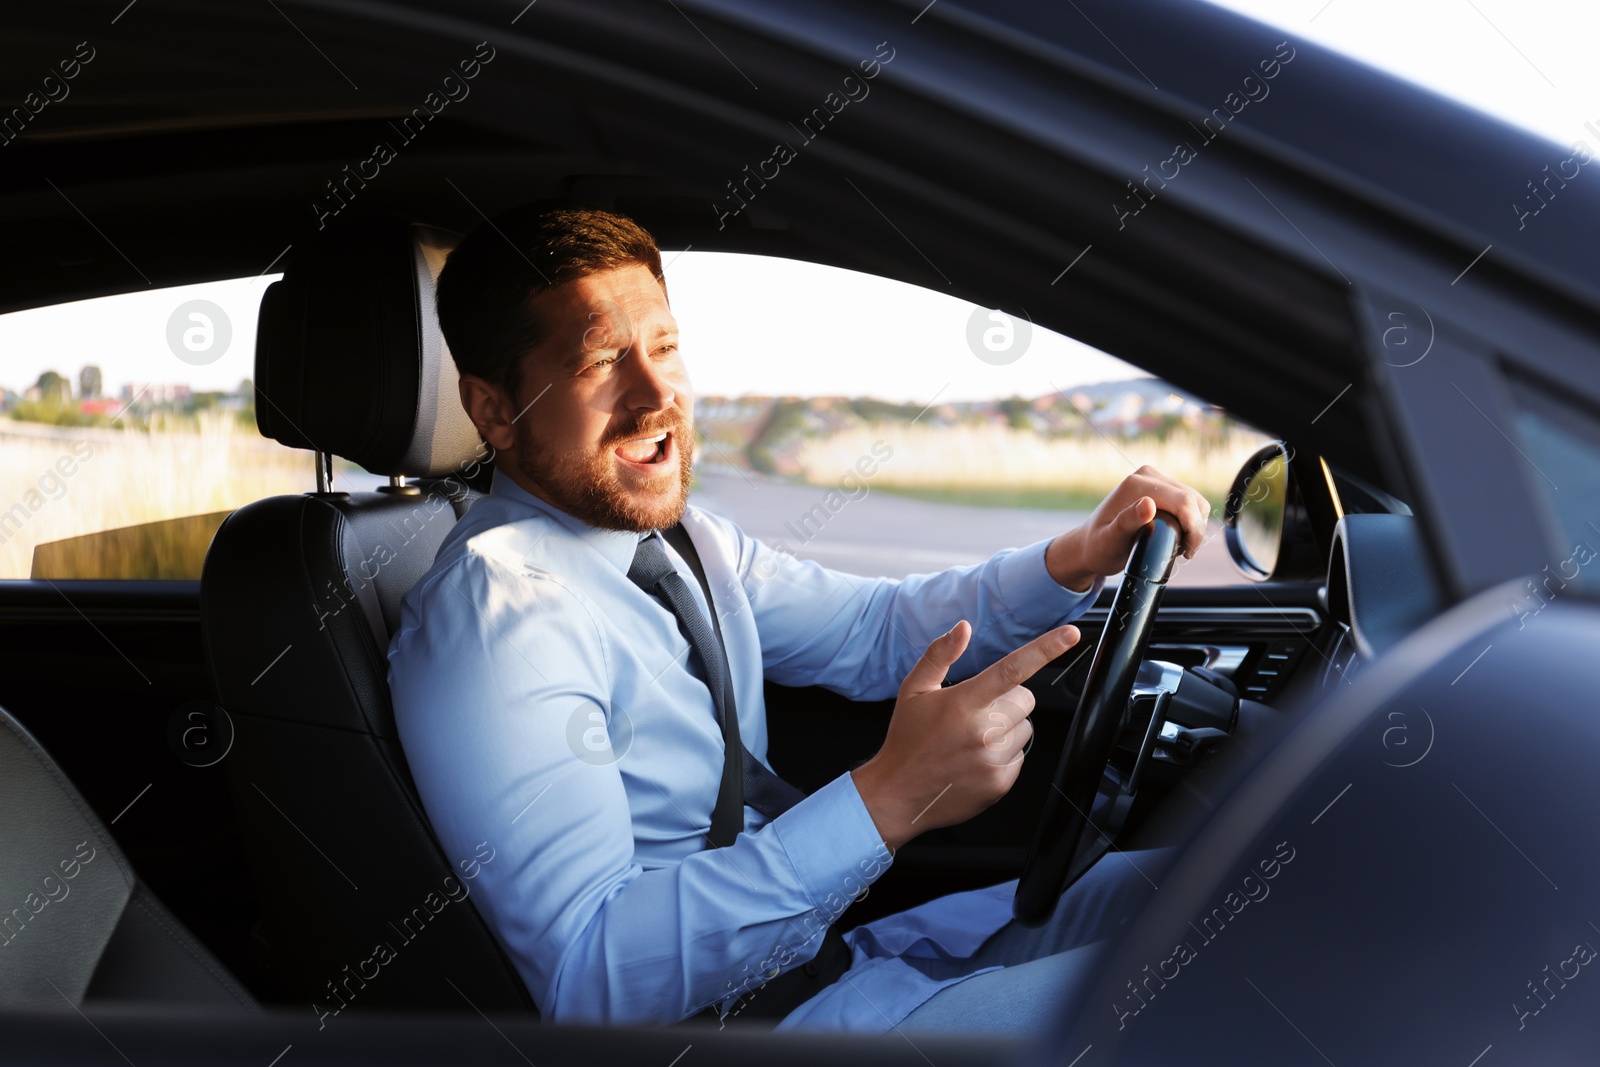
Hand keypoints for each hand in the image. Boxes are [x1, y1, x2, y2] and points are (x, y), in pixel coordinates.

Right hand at [851, 620, 1080, 851]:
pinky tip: (975, 759)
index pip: (1012, 669)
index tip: (1070, 634)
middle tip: (977, 712)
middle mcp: (982, 731)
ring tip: (973, 739)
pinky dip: (1003, 754)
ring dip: (1007, 729)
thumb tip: (963, 627)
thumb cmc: (906, 739)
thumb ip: (939, 655)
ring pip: (1025, 728)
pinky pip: (1019, 756)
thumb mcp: (913, 690)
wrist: (898, 794)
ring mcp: (993, 760)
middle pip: (1026, 699)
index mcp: (963, 703)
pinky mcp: (1000, 783)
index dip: (1045, 649)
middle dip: (1008, 700)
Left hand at [1046, 465, 1210, 591]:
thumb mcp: (1111, 539)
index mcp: (1137, 485)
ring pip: (1195, 501)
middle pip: (1193, 500)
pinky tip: (1178, 536)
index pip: (1184, 501)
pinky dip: (1190, 520)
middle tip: (1183, 552)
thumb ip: (1128, 521)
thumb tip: (1148, 504)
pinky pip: (1189, 502)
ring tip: (1179, 546)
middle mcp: (1147, 476)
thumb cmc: (1099, 547)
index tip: (1187, 552)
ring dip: (1194, 525)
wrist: (1091, 545)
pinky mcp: (1161, 487)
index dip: (1194, 528)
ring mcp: (1155, 479)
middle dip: (1195, 529)